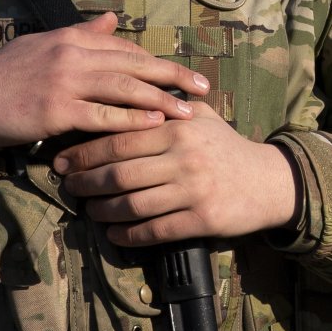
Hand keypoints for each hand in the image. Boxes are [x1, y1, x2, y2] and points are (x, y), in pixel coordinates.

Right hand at [0, 13, 206, 163]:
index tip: (182, 72)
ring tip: (189, 111)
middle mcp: (71, 54)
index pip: (124, 47)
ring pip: (125, 88)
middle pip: (134, 63)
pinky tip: (155, 126)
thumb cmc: (2, 76)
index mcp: (70, 38)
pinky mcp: (55, 111)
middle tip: (204, 86)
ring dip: (162, 99)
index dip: (155, 61)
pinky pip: (103, 116)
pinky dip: (132, 120)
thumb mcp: (41, 44)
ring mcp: (64, 82)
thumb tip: (112, 17)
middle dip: (173, 75)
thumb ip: (79, 32)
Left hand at [55, 111, 295, 245]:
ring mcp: (193, 190)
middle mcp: (184, 157)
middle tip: (69, 187)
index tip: (63, 160)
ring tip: (90, 211)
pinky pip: (154, 230)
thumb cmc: (226, 147)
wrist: (268, 180)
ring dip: (103, 211)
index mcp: (178, 128)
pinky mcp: (201, 219)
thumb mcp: (201, 116)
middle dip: (86, 182)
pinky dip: (128, 235)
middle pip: (119, 173)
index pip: (119, 139)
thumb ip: (164, 106)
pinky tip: (115, 234)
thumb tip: (120, 95)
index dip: (84, 153)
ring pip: (132, 204)